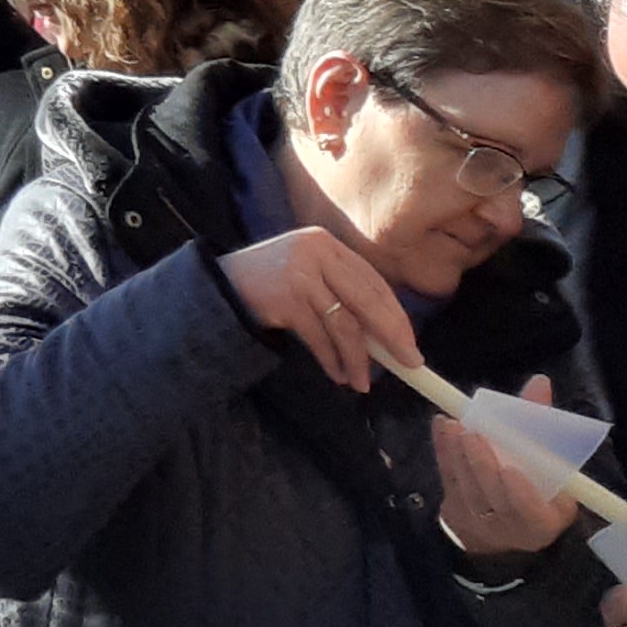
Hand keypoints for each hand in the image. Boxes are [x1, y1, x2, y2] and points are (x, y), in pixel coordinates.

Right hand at [217, 225, 414, 393]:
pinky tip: (337, 374)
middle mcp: (315, 252)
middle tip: (409, 364)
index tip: (409, 344)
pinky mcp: (285, 298)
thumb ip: (343, 293)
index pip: (373, 282)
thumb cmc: (271, 285)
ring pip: (345, 324)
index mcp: (326, 244)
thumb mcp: (310, 277)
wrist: (217, 288)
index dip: (396, 315)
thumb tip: (390, 337)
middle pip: (367, 301)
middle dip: (391, 337)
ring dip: (358, 359)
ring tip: (362, 383)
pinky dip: (332, 360)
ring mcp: (299, 273)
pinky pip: (320, 337)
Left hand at [436, 373, 582, 557]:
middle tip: (472, 434)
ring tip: (455, 426)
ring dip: (457, 454)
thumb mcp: (553, 469)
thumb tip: (539, 382)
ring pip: (464, 487)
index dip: (521, 494)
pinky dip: (443, 450)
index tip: (509, 469)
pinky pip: (447, 478)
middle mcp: (509, 526)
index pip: (530, 512)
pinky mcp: (452, 508)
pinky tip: (443, 427)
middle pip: (491, 496)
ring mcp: (477, 520)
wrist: (506, 526)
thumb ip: (543, 428)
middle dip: (481, 464)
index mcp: (542, 522)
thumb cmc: (538, 489)